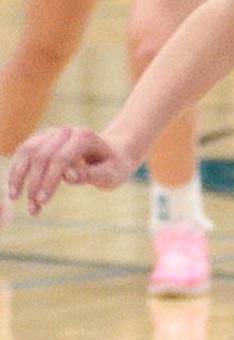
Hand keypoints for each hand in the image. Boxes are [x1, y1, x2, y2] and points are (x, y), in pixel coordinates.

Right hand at [7, 126, 138, 217]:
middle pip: (41, 155)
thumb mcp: (111, 174)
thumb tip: (68, 176)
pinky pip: (24, 152)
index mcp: (84, 137)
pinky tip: (14, 187)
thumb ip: (91, 175)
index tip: (42, 202)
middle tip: (33, 208)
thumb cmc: (113, 167)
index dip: (49, 181)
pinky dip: (16, 169)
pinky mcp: (43, 138)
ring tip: (14, 199)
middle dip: (34, 183)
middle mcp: (66, 131)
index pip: (60, 159)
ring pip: (27, 151)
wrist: (112, 153)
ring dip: (18, 176)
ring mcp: (53, 132)